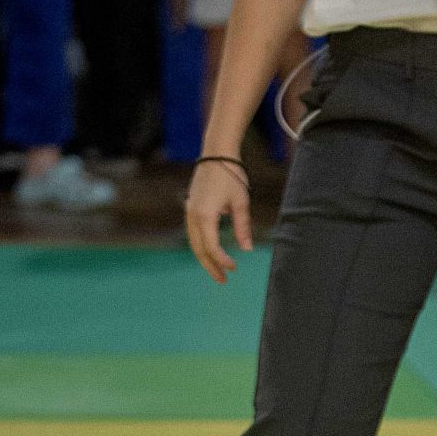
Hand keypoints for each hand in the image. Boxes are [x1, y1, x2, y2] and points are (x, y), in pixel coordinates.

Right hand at [183, 158, 252, 285]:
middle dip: (211, 266)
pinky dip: (202, 246)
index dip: (222, 260)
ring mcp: (190, 211)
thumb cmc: (231, 175)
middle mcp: (193, 215)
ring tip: (219, 271)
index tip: (234, 268)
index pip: (212, 247)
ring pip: (194, 242)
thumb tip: (246, 249)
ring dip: (205, 258)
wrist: (217, 153)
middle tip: (223, 281)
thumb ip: (243, 227)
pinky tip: (212, 253)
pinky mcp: (191, 207)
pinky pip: (194, 233)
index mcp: (205, 215)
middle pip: (199, 249)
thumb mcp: (241, 202)